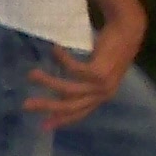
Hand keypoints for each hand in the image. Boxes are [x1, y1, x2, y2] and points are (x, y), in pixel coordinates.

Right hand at [27, 0, 146, 125]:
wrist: (129, 29)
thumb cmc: (112, 46)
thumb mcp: (97, 69)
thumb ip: (83, 81)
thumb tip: (61, 88)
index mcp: (103, 96)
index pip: (79, 113)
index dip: (61, 120)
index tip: (43, 126)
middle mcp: (103, 94)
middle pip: (70, 106)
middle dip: (47, 106)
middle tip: (26, 104)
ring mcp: (102, 85)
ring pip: (69, 90)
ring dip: (48, 82)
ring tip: (31, 74)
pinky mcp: (100, 73)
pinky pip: (74, 69)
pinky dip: (62, 60)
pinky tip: (54, 49)